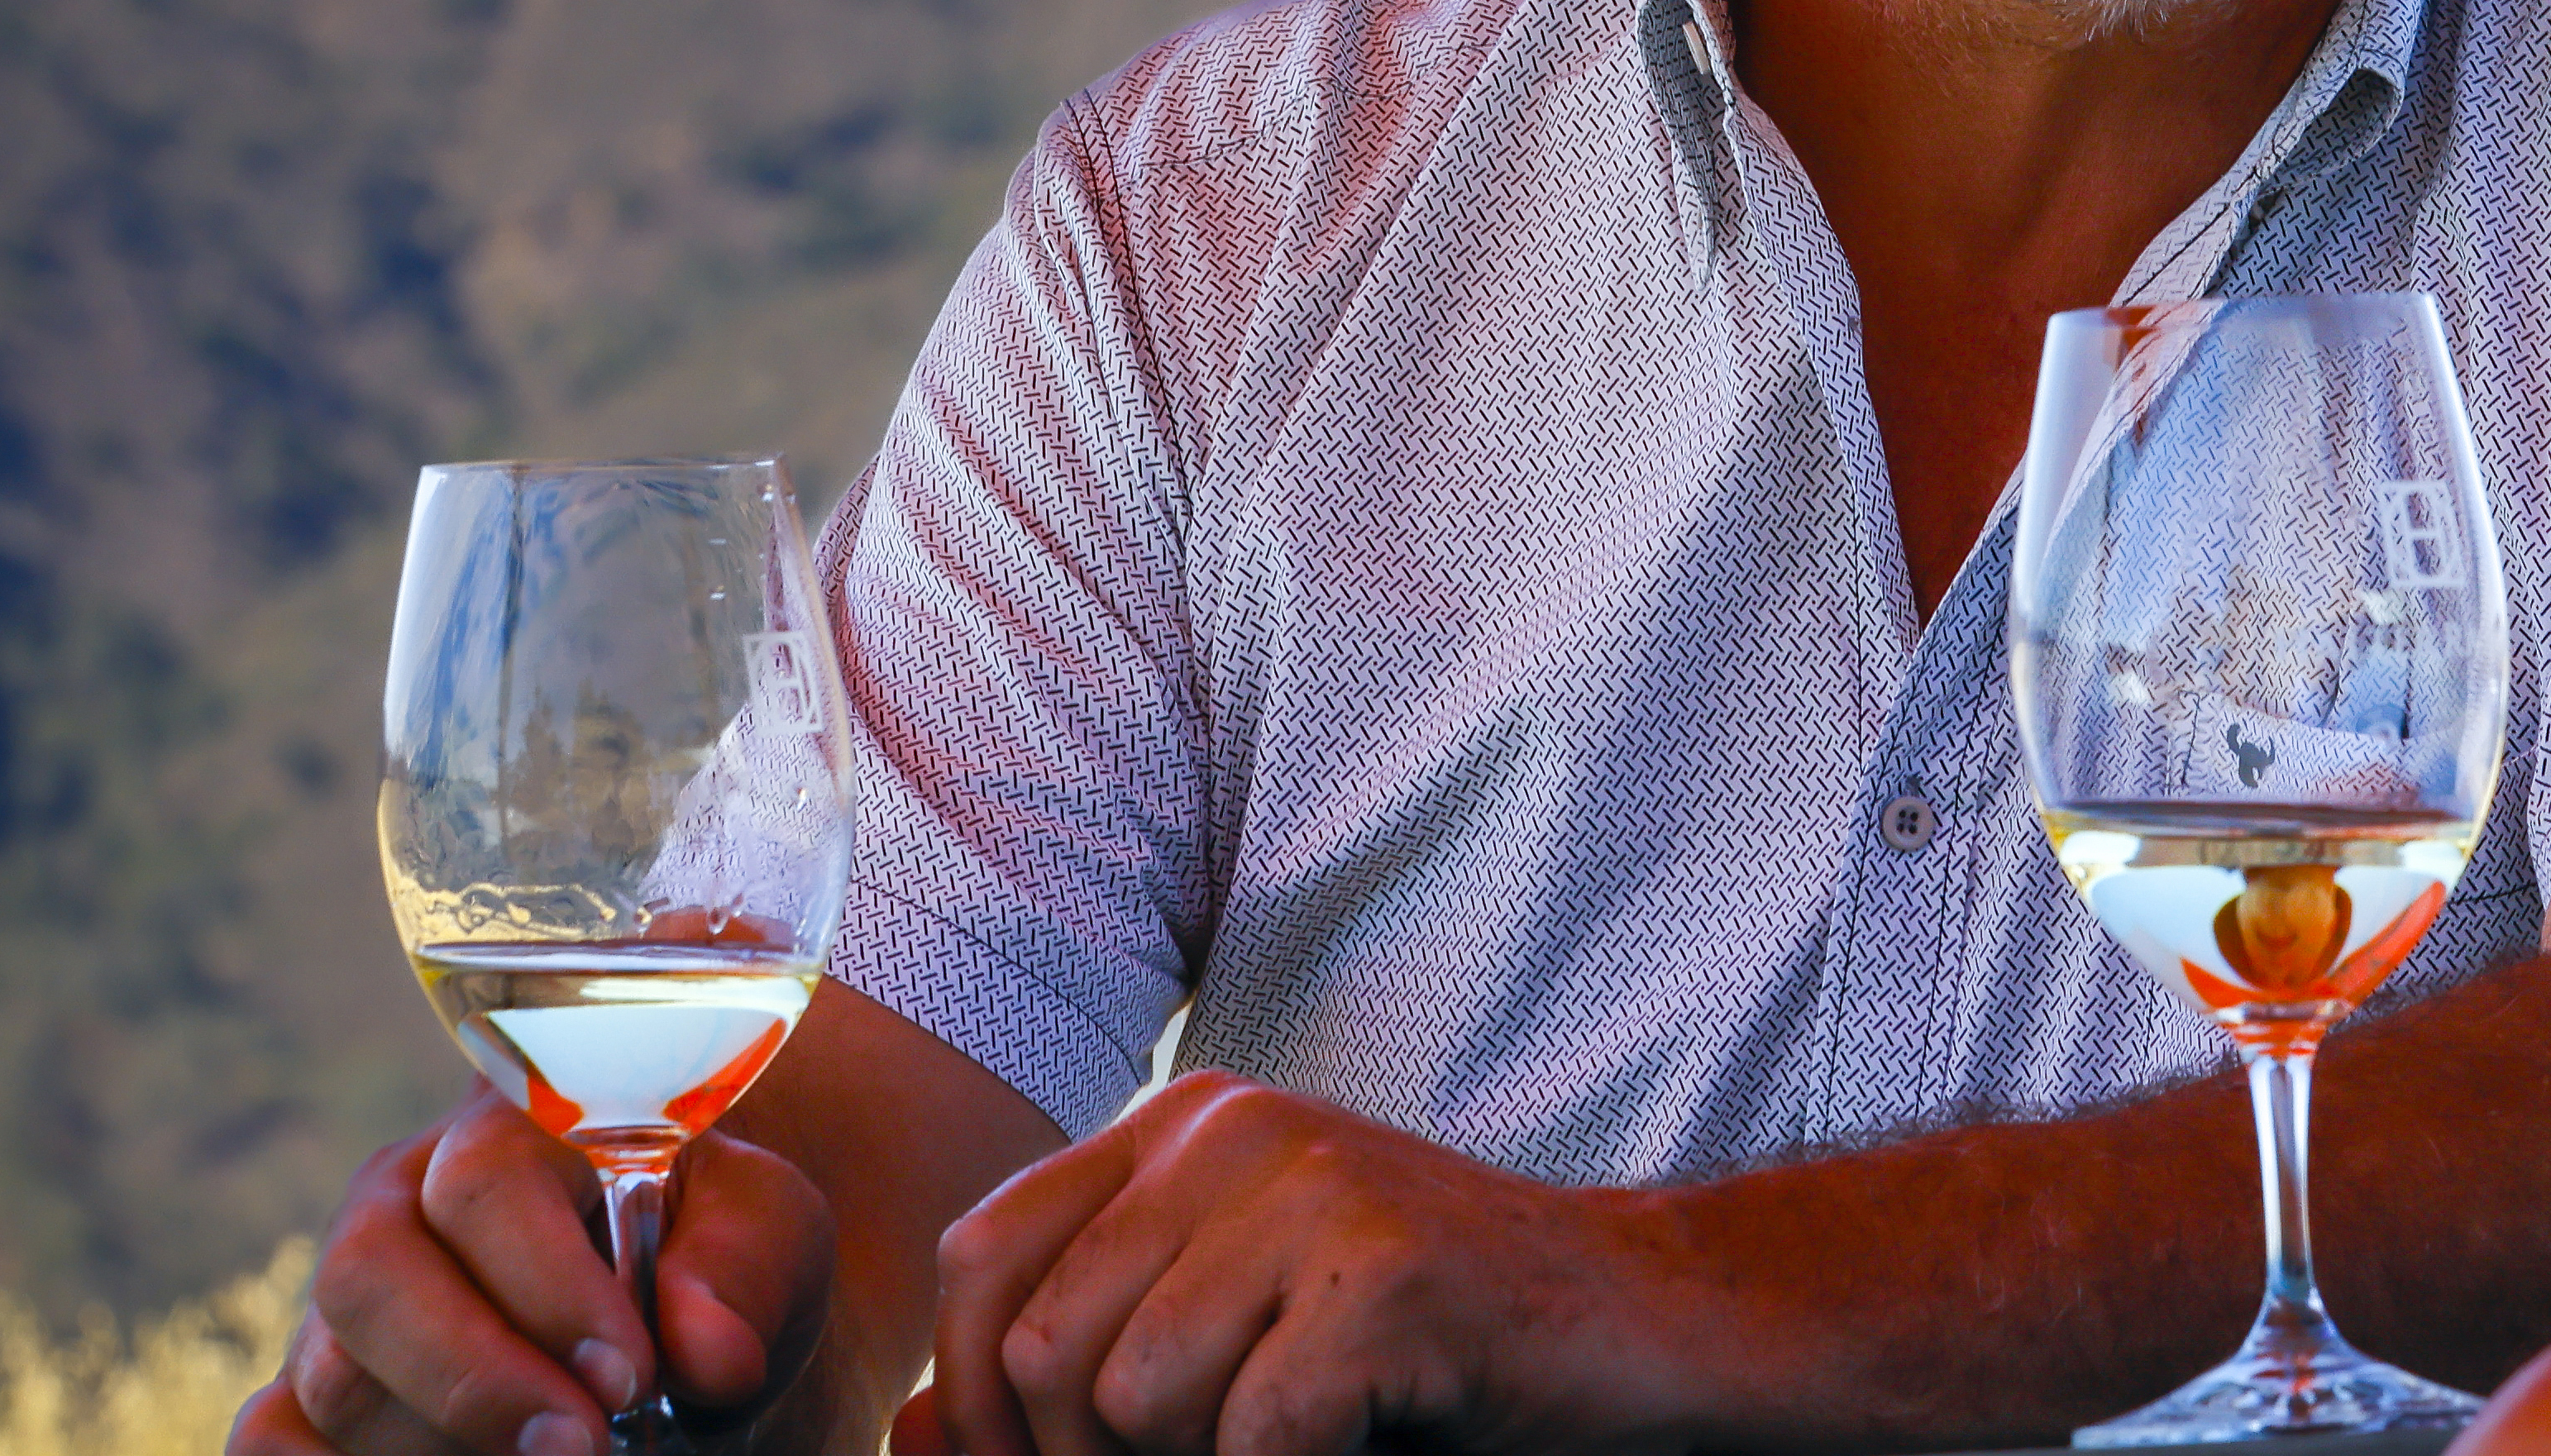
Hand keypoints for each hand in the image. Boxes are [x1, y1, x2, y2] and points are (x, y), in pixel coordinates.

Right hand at [237, 1088, 834, 1455]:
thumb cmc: (721, 1266)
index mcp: (511, 1132)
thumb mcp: (772, 1239)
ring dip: (443, 1443)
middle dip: (475, 1380)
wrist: (688, 1337)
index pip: (486, 1187)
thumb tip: (704, 1352)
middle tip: (582, 1448)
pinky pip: (267, 1441)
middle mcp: (399, 1207)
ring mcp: (343, 1313)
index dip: (548, 1287)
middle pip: (371, 1278)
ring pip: (334, 1380)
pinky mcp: (312, 1402)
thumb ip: (748, 1271)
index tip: (630, 1377)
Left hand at [897, 1072, 1739, 1455]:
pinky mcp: (1388, 1276)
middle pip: (1045, 1355)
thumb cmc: (1423, 1347)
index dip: (977, 1403)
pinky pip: (1253, 1437)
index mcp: (1182, 1125)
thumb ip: (1081, 1357)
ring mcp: (1316, 1189)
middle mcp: (1233, 1128)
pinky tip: (1366, 1441)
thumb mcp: (1230, 1325)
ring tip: (1304, 1439)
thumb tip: (907, 1437)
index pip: (983, 1260)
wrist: (1642, 1319)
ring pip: (1136, 1402)